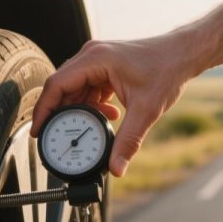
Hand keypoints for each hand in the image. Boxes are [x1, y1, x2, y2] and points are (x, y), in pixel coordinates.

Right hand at [31, 29, 204, 176]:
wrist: (183, 53)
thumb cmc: (166, 69)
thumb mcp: (146, 110)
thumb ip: (128, 141)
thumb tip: (115, 168)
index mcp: (95, 59)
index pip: (56, 85)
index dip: (44, 110)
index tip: (39, 132)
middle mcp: (91, 55)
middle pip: (63, 88)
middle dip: (64, 115)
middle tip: (65, 138)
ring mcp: (97, 59)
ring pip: (75, 89)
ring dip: (82, 111)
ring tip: (97, 127)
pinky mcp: (104, 66)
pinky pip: (88, 87)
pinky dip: (93, 104)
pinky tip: (110, 115)